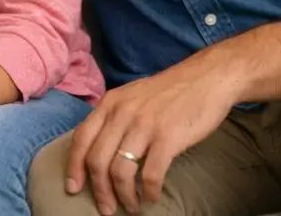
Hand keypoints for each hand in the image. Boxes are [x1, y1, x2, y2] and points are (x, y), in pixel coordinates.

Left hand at [66, 62, 239, 214]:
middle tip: (106, 209)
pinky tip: (152, 197)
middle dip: (99, 191)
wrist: (208, 77)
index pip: (81, 139)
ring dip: (124, 196)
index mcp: (110, 103)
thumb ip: (114, 117)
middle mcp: (122, 113)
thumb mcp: (132, 96)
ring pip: (120, 171)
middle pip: (97, 160)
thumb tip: (99, 149)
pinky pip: (150, 174)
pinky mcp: (168, 137)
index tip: (72, 188)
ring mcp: (144, 125)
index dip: (74, 167)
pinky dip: (148, 192)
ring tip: (131, 207)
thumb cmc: (171, 91)